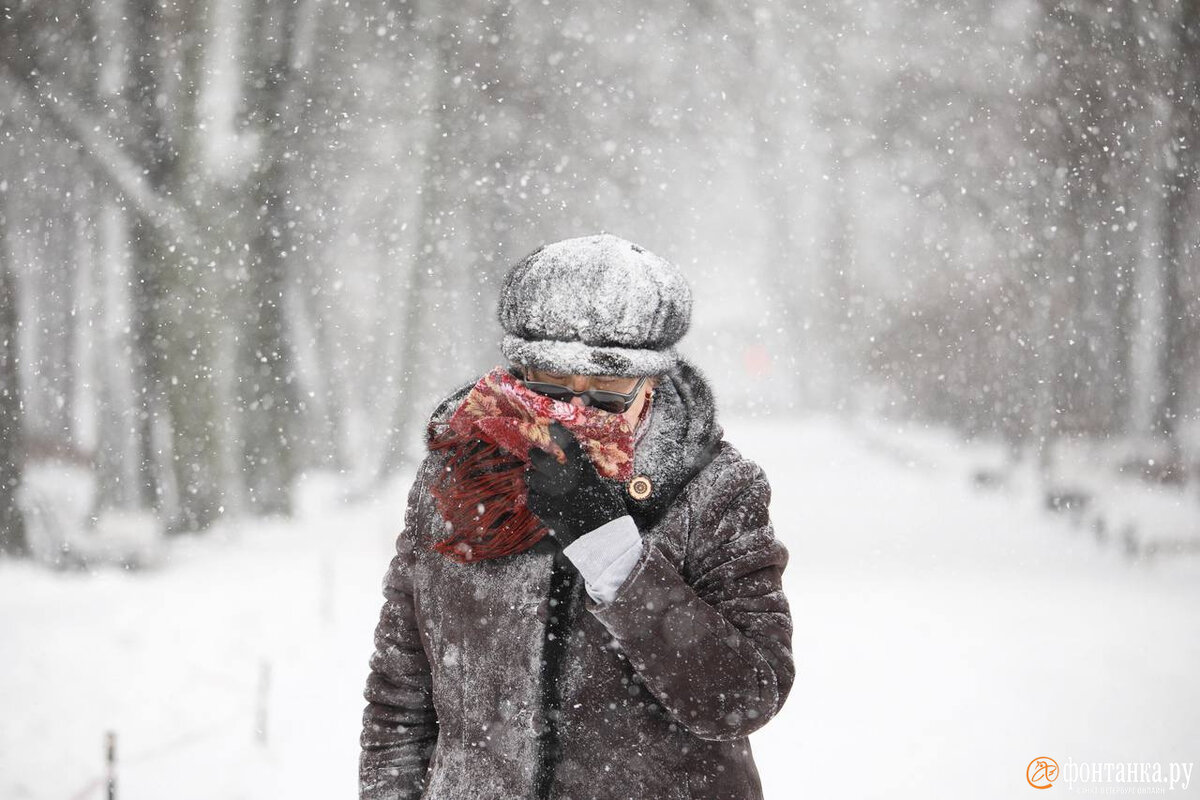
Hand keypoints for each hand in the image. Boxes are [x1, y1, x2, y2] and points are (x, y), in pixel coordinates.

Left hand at [524, 421, 626, 548]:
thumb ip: (588, 475)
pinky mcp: (545, 510)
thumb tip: (581, 469)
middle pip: (540, 457)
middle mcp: (565, 478)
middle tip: (535, 455)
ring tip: (534, 477)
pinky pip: (531, 498)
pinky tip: (539, 498)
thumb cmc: (610, 514)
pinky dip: (533, 496)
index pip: (568, 443)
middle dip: (536, 455)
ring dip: (532, 476)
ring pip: (531, 477)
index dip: (558, 431)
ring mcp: (552, 494)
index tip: (552, 425)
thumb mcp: (604, 488)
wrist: (603, 540)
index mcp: (583, 470)